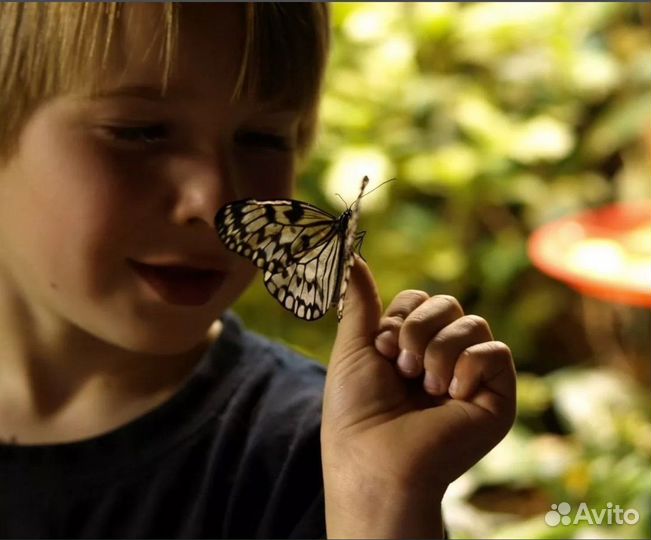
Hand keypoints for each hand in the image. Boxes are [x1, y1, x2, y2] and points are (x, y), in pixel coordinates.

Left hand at [321, 257, 515, 537]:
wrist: (376, 459)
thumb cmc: (357, 409)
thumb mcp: (353, 346)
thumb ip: (358, 300)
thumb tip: (349, 253)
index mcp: (410, 346)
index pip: (419, 300)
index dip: (400, 315)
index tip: (381, 348)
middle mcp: (441, 358)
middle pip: (447, 303)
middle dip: (418, 329)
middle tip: (402, 367)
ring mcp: (470, 376)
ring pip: (472, 324)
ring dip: (439, 352)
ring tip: (424, 387)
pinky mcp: (497, 396)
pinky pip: (496, 352)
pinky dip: (469, 368)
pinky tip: (452, 396)